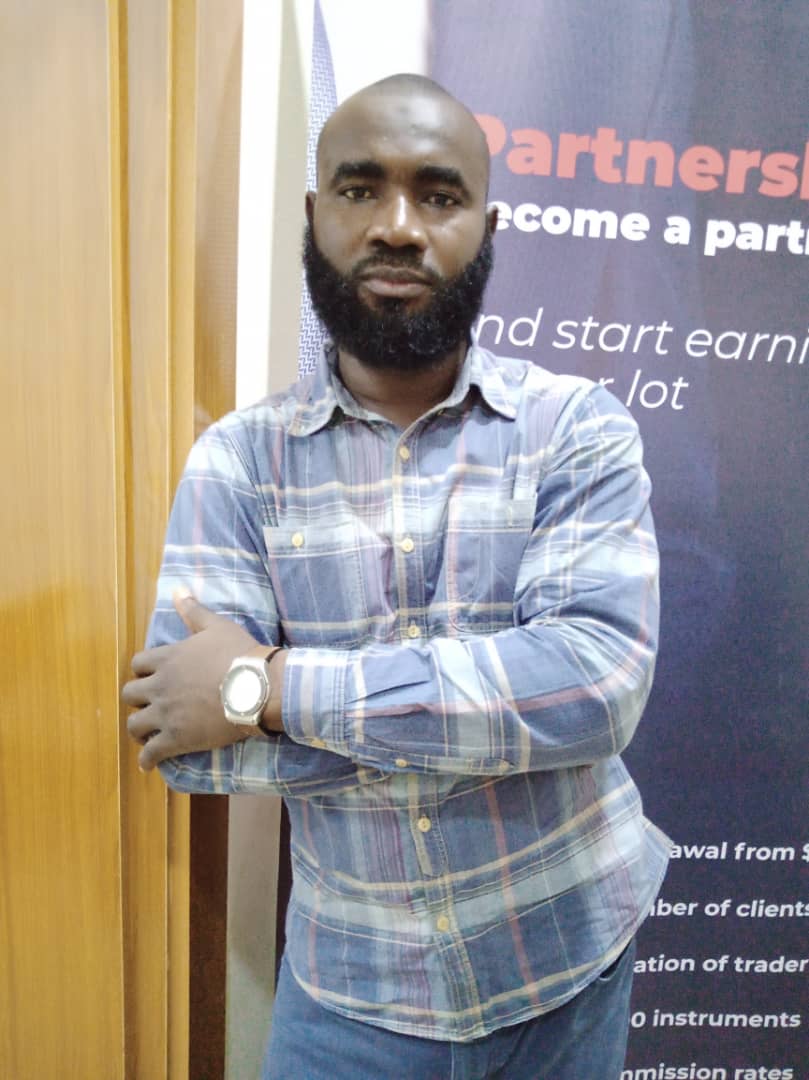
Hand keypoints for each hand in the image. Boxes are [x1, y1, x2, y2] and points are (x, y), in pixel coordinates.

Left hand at [123, 589, 261, 770]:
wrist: (257, 688)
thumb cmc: (239, 654)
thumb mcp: (216, 626)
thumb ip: (194, 610)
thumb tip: (178, 589)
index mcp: (167, 658)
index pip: (137, 664)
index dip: (144, 671)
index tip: (152, 677)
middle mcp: (160, 686)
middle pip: (130, 694)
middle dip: (138, 700)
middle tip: (150, 704)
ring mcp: (166, 714)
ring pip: (134, 725)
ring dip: (139, 729)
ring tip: (147, 734)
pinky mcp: (176, 739)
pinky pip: (151, 753)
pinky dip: (147, 760)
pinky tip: (149, 764)